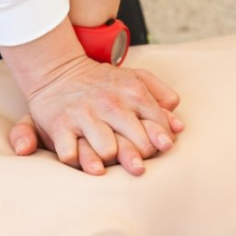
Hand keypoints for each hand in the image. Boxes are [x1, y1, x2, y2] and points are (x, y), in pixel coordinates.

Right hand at [8, 56, 182, 175]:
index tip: (158, 149)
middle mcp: (110, 104)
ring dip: (109, 161)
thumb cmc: (101, 82)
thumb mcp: (134, 77)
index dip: (161, 141)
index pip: (158, 125)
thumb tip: (179, 126)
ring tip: (108, 163)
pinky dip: (78, 162)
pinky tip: (83, 162)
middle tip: (136, 164)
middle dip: (140, 157)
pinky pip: (71, 155)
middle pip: (138, 144)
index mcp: (132, 92)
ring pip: (107, 152)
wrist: (56, 71)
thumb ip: (160, 95)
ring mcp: (84, 115)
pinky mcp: (59, 126)